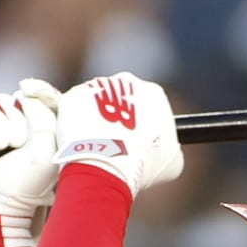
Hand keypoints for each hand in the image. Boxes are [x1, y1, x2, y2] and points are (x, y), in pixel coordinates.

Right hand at [0, 79, 61, 246]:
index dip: (37, 94)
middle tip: (13, 145)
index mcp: (45, 138)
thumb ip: (44, 116)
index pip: (41, 101)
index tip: (30, 91)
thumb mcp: (45, 151)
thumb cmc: (23, 186)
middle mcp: (22, 134)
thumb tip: (27, 96)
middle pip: (16, 102)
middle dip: (14, 120)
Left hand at [53, 72, 182, 195]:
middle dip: (121, 117)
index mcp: (153, 92)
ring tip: (99, 146)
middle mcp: (125, 82)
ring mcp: (97, 86)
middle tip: (119, 143)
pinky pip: (77, 110)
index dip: (146, 125)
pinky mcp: (74, 95)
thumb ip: (170, 147)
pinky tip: (83, 142)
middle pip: (123, 99)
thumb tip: (166, 151)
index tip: (140, 142)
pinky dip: (79, 124)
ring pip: (98, 103)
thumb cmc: (143, 164)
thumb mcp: (173, 160)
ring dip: (98, 119)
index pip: (151, 105)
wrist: (107, 164)